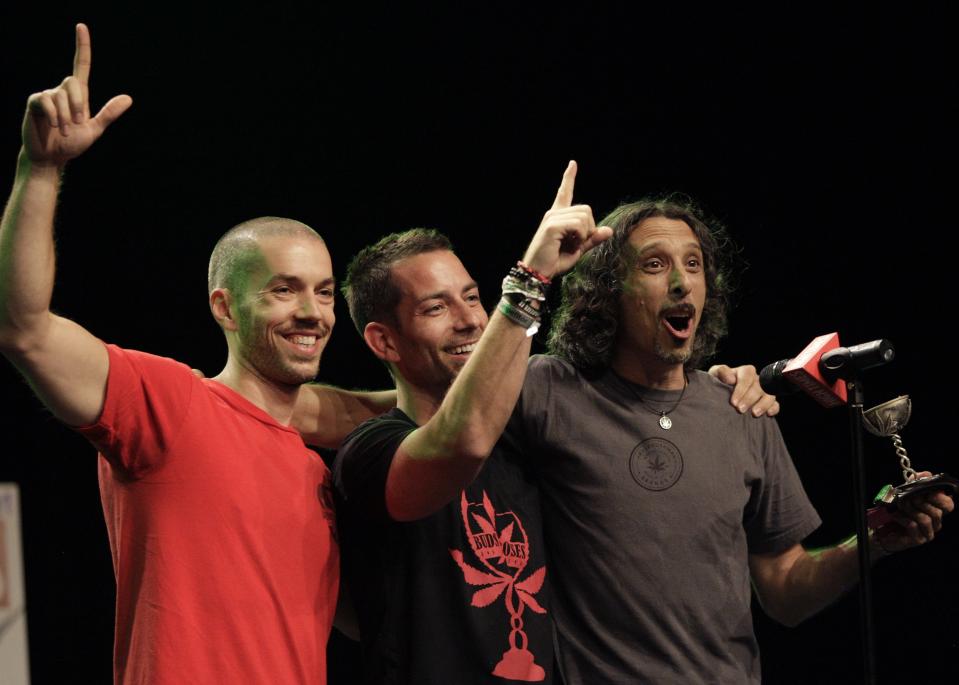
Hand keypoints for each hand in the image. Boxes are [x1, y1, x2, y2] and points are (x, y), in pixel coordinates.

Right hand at [22, 24, 131, 167]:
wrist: (52, 157)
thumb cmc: (72, 144)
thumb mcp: (94, 130)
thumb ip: (109, 114)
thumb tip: (129, 98)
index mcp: (79, 95)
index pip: (81, 64)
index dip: (82, 46)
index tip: (81, 26)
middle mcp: (62, 91)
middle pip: (73, 81)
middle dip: (78, 104)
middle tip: (77, 124)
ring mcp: (48, 95)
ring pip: (60, 95)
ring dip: (66, 117)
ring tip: (64, 130)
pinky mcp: (35, 102)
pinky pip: (47, 101)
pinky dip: (54, 115)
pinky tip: (54, 126)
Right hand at [521, 161, 612, 278]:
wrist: (538, 273)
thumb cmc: (555, 262)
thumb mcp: (578, 250)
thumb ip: (592, 239)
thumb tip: (609, 230)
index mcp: (558, 216)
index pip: (564, 192)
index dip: (569, 178)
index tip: (573, 164)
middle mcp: (554, 213)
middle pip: (586, 209)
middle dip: (589, 228)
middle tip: (578, 243)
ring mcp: (552, 218)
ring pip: (584, 217)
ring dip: (584, 234)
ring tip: (571, 245)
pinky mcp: (552, 226)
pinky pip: (577, 225)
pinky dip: (580, 237)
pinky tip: (570, 245)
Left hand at [708, 363, 779, 416]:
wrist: (719, 394)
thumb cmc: (718, 383)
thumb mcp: (715, 374)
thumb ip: (720, 371)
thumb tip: (731, 378)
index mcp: (745, 371)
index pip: (747, 376)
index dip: (741, 389)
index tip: (733, 402)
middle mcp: (756, 380)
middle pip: (758, 387)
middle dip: (749, 399)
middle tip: (740, 410)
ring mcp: (764, 391)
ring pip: (769, 395)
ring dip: (763, 404)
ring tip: (754, 413)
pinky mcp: (768, 402)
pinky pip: (775, 404)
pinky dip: (773, 408)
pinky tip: (768, 414)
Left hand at [874, 471, 954, 553]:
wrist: (883, 527)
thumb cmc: (898, 510)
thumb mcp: (906, 493)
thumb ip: (916, 482)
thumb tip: (925, 473)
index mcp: (936, 510)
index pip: (949, 505)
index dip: (940, 497)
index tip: (926, 491)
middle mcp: (935, 522)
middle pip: (937, 512)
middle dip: (921, 502)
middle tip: (908, 498)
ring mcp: (928, 533)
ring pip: (926, 519)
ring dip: (910, 510)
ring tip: (900, 507)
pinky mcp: (918, 540)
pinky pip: (914, 526)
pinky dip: (903, 518)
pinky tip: (896, 515)